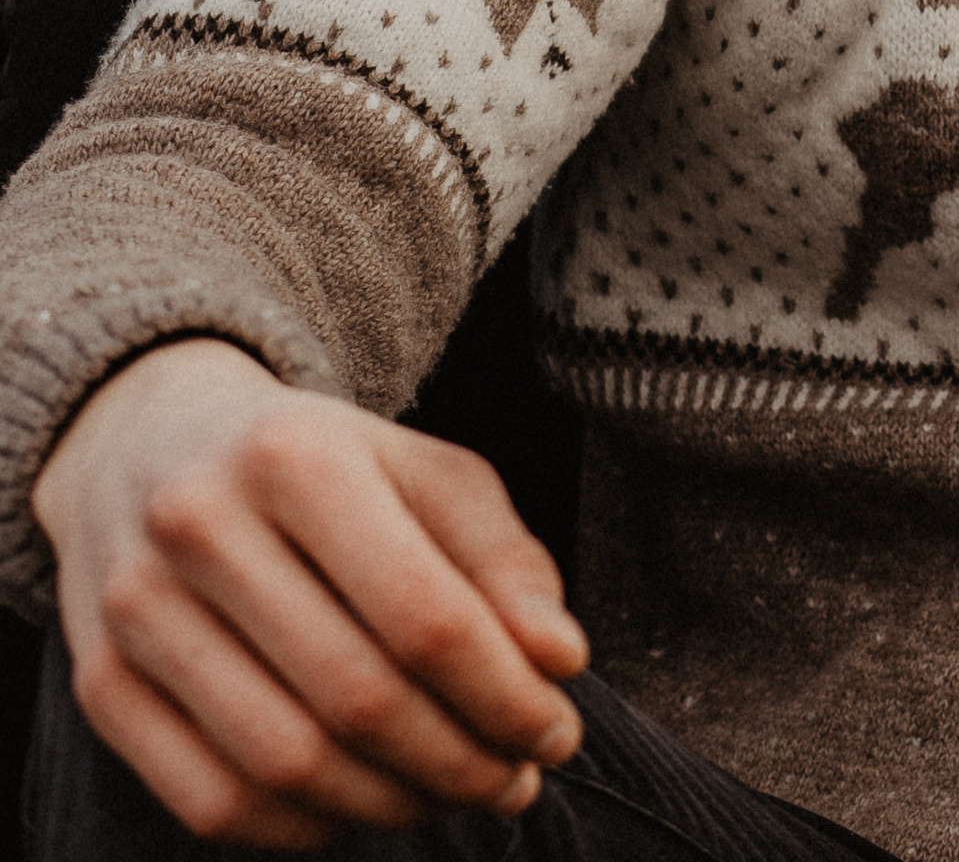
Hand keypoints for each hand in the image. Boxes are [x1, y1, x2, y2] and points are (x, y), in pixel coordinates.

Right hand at [34, 339, 587, 846]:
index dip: (504, 694)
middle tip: (517, 779)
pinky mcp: (99, 684)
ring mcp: (136, 611)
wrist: (146, 437)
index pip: (423, 615)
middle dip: (460, 760)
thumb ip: (500, 557)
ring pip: (284, 763)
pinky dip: (303, 828)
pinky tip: (361, 805)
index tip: (558, 730)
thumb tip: (558, 661)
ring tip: (453, 792)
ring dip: (392, 804)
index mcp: (296, 456)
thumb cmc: (315, 462)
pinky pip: (211, 802)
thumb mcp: (418, 467)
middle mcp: (200, 527)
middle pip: (357, 697)